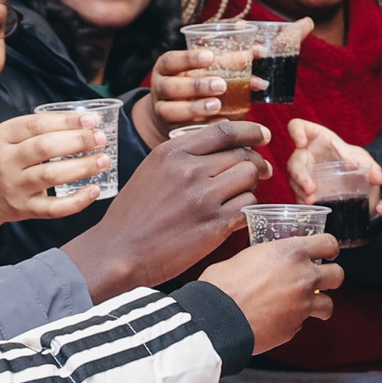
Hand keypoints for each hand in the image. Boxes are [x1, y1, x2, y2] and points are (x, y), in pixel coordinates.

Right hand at [0, 113, 114, 242]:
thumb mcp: (3, 137)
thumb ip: (34, 129)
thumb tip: (80, 121)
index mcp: (2, 136)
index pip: (37, 124)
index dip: (67, 121)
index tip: (92, 120)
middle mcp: (7, 161)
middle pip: (46, 148)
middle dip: (79, 141)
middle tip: (101, 139)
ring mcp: (15, 187)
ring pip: (52, 176)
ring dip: (82, 167)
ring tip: (104, 160)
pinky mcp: (24, 209)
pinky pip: (53, 208)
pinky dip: (77, 201)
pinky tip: (94, 190)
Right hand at [64, 119, 269, 297]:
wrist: (119, 251)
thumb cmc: (133, 214)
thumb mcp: (152, 170)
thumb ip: (183, 155)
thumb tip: (222, 144)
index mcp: (172, 153)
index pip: (224, 131)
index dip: (250, 131)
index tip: (263, 135)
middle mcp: (189, 171)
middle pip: (242, 155)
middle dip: (257, 162)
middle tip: (262, 171)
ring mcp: (203, 198)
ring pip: (249, 179)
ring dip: (251, 186)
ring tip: (242, 194)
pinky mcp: (214, 226)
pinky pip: (248, 206)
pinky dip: (247, 209)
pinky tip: (237, 214)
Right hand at [137, 47, 231, 147]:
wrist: (174, 112)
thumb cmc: (195, 83)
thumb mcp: (203, 68)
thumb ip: (228, 59)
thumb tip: (258, 49)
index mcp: (166, 68)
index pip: (171, 61)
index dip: (188, 59)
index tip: (211, 56)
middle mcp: (160, 88)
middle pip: (171, 87)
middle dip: (196, 86)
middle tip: (221, 85)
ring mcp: (162, 110)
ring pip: (171, 110)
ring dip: (196, 108)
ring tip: (218, 105)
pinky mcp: (170, 130)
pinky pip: (183, 131)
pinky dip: (203, 127)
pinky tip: (221, 122)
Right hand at [199, 231, 342, 353]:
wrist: (217, 318)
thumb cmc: (223, 284)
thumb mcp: (245, 257)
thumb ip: (265, 258)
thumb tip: (263, 262)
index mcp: (291, 252)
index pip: (329, 242)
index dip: (330, 248)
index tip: (328, 253)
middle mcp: (304, 277)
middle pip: (338, 275)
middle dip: (331, 277)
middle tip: (320, 280)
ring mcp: (303, 304)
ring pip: (328, 304)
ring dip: (319, 304)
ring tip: (305, 305)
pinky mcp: (295, 327)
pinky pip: (303, 322)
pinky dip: (295, 320)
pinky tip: (278, 318)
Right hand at [284, 118, 379, 205]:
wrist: (352, 178)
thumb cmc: (351, 160)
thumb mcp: (362, 160)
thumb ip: (369, 166)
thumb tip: (379, 177)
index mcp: (316, 138)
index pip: (297, 126)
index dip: (296, 132)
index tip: (301, 143)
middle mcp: (305, 154)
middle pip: (294, 160)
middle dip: (300, 174)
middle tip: (310, 187)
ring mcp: (302, 172)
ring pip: (294, 180)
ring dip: (300, 190)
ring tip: (311, 200)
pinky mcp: (303, 188)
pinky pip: (297, 194)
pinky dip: (303, 200)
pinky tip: (311, 207)